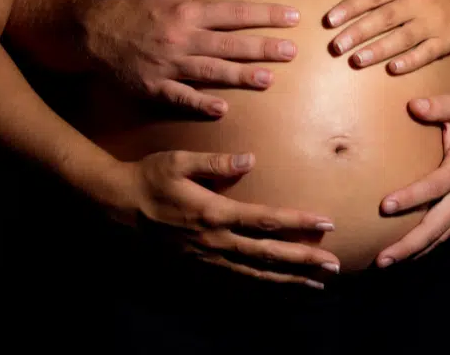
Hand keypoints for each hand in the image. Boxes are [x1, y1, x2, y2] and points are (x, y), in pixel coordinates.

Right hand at [82, 0, 299, 116]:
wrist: (93, 30)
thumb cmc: (139, 4)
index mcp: (188, 11)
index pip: (236, 12)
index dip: (266, 14)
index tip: (293, 17)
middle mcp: (181, 37)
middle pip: (229, 43)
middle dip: (262, 47)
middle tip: (291, 52)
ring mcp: (168, 64)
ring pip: (210, 70)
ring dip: (239, 76)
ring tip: (268, 79)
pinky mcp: (154, 86)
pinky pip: (180, 96)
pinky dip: (199, 103)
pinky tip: (221, 109)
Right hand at [114, 150, 339, 286]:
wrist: (115, 206)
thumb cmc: (149, 177)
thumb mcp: (179, 161)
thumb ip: (216, 161)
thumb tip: (250, 159)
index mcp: (214, 213)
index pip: (266, 220)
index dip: (298, 223)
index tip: (326, 223)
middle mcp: (215, 241)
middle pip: (268, 255)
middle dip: (304, 261)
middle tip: (334, 267)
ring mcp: (206, 259)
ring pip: (255, 274)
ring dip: (288, 280)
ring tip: (317, 285)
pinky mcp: (197, 268)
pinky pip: (235, 282)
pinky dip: (261, 288)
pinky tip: (279, 290)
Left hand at [324, 0, 449, 73]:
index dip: (351, 6)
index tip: (330, 20)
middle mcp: (419, 2)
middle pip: (385, 18)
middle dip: (359, 32)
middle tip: (336, 46)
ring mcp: (434, 23)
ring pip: (403, 38)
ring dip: (379, 50)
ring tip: (356, 60)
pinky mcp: (446, 41)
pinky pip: (427, 53)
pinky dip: (410, 61)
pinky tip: (392, 69)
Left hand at [374, 91, 449, 266]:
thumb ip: (437, 105)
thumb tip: (414, 105)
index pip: (435, 187)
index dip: (411, 197)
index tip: (385, 206)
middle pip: (438, 224)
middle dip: (410, 243)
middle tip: (382, 258)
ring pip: (442, 234)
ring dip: (415, 250)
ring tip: (386, 261)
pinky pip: (448, 232)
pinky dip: (429, 246)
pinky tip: (408, 254)